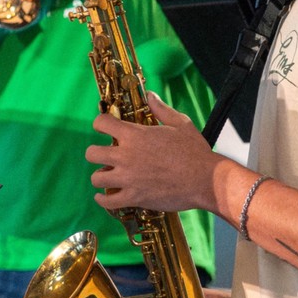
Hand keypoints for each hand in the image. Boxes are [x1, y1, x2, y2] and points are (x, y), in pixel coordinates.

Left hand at [87, 93, 220, 214]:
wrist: (205, 180)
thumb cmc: (194, 152)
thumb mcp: (180, 124)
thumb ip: (160, 109)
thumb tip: (150, 96)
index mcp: (135, 135)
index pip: (101, 123)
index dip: (101, 124)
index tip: (104, 129)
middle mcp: (126, 156)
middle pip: (91, 153)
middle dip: (96, 153)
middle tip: (106, 156)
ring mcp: (128, 178)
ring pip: (96, 178)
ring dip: (101, 176)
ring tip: (109, 176)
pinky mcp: (134, 198)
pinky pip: (107, 201)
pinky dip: (103, 200)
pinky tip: (106, 197)